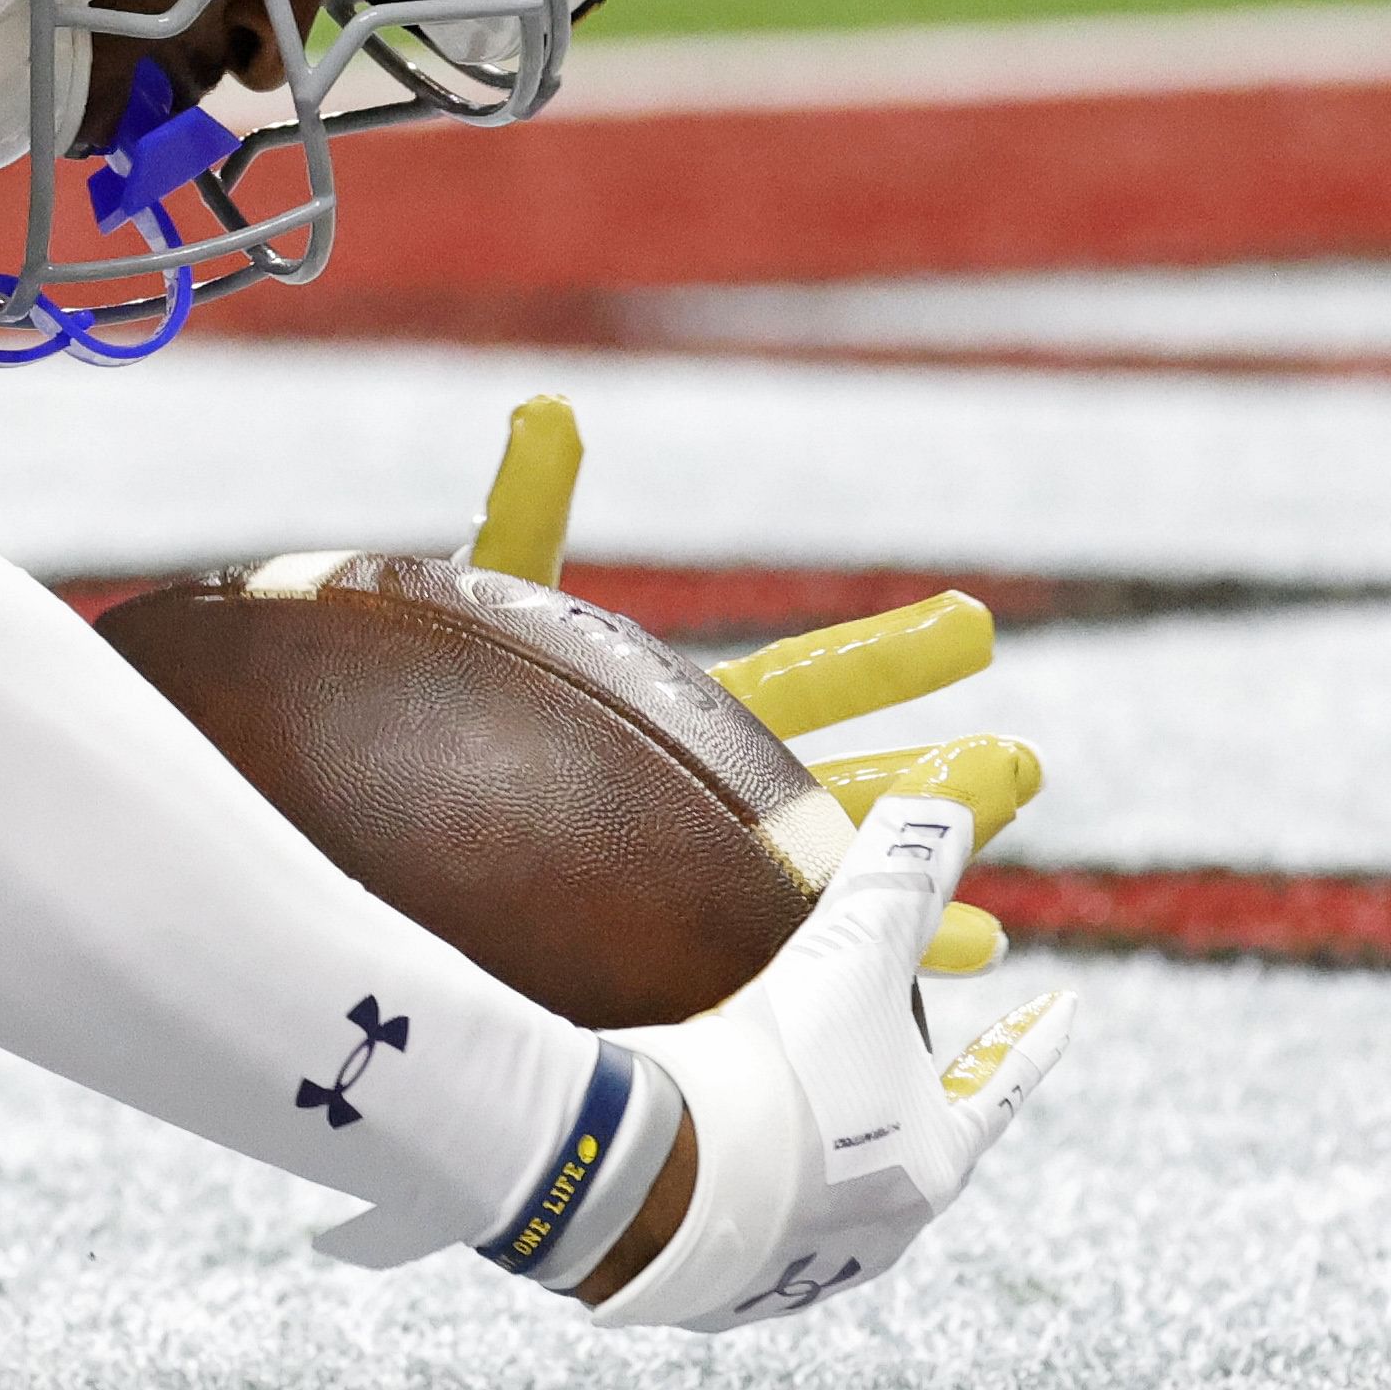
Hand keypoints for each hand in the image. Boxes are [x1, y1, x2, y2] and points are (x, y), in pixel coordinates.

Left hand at [464, 395, 1034, 971]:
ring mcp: (697, 883)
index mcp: (683, 718)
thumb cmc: (423, 722)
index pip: (808, 683)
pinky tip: (915, 984)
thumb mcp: (490, 615)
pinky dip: (844, 974)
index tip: (976, 626)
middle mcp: (708, 803)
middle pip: (843, 789)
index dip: (888, 656)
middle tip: (1023, 767)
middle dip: (933, 784)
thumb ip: (526, 515)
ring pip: (828, 888)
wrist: (367, 838)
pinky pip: (775, 969)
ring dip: (906, 888)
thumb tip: (548, 405)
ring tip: (989, 907)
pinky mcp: (670, 954)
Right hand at [591, 793, 1073, 1329]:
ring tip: (777, 1118)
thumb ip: (900, 881)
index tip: (1063, 1007)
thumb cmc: (777, 1067)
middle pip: (908, 1149)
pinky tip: (695, 1171)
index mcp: (933, 1161)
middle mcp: (882, 1230)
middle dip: (902, 1101)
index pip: (999, 1089)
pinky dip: (731, 1199)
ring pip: (823, 1200)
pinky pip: (738, 1237)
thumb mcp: (846, 956)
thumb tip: (950, 801)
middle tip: (885, 1063)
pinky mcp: (718, 1293)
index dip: (1026, 1042)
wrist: (656, 1179)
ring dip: (812, 1156)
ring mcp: (799, 1271)